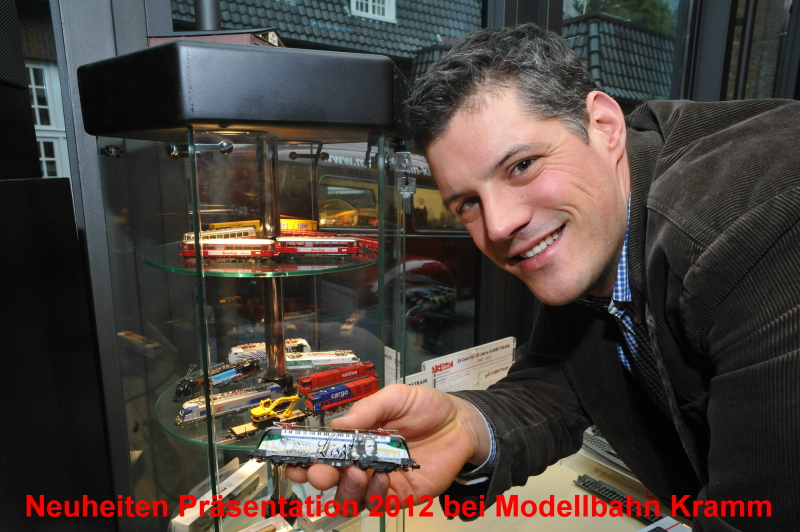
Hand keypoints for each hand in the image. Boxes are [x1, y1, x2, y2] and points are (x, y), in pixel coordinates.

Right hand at [286, 383, 490, 509]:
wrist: (461, 423)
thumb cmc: (426, 406)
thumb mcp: (395, 397)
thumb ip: (368, 409)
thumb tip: (336, 424)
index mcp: (356, 437)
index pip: (324, 452)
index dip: (305, 458)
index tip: (294, 460)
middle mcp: (363, 461)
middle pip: (330, 479)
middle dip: (319, 477)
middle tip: (320, 471)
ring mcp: (379, 481)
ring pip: (350, 496)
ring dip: (346, 487)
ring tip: (356, 471)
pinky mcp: (399, 495)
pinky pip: (377, 503)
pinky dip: (373, 494)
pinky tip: (380, 477)